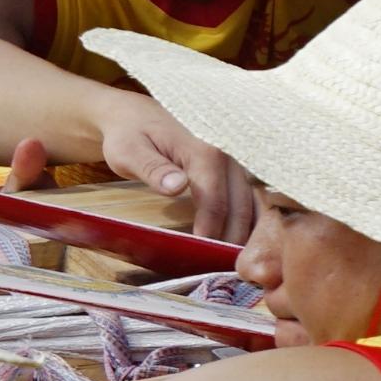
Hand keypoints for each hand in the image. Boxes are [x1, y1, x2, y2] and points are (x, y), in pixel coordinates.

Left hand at [83, 103, 257, 242]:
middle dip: (234, 234)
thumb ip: (154, 169)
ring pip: (250, 199)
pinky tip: (241, 236)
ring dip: (245, 228)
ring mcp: (234, 159)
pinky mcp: (233, 166)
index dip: (212, 227)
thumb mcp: (129, 151)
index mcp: (204, 149)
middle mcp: (228, 153)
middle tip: (224, 264)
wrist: (136, 115)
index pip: (215, 197)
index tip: (204, 251)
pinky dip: (246, 216)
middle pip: (240, 201)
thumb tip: (179, 187)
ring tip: (234, 255)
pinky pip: (248, 194)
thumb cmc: (129, 135)